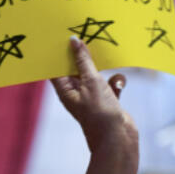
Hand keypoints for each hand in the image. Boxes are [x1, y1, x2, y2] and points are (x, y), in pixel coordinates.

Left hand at [50, 36, 138, 155]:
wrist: (119, 139)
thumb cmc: (100, 112)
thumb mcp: (91, 81)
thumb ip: (83, 61)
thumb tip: (74, 41)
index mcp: (65, 90)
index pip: (56, 68)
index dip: (57, 53)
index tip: (59, 35)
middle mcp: (77, 92)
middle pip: (77, 68)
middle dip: (82, 55)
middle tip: (86, 34)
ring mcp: (93, 96)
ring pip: (96, 74)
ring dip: (103, 67)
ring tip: (106, 53)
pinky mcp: (108, 99)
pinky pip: (111, 83)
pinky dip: (116, 81)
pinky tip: (119, 84)